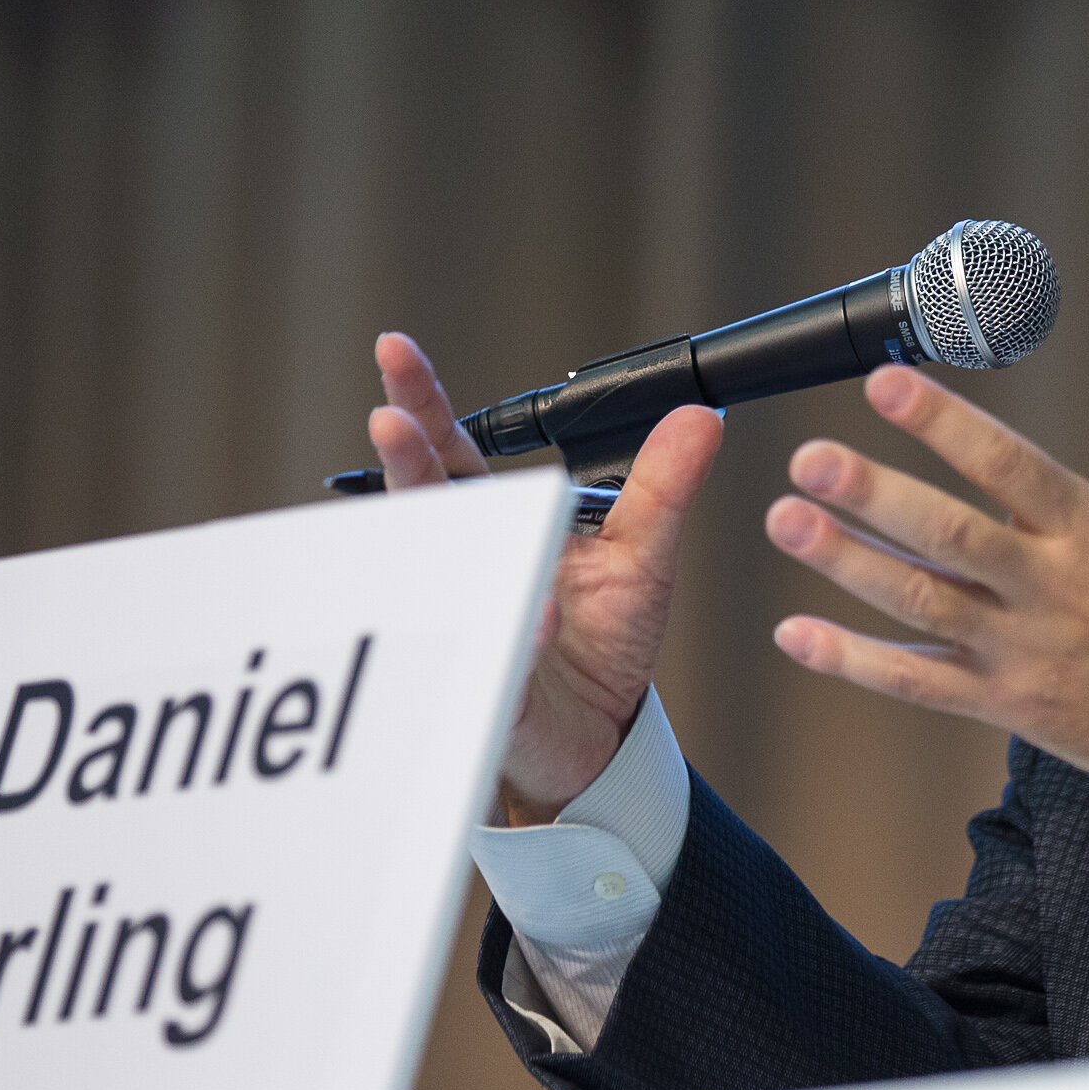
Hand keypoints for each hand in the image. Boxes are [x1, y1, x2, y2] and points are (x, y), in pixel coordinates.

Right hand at [369, 333, 722, 825]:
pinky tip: (532, 616)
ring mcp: (470, 622)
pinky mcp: (494, 686)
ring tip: (426, 482)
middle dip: (403, 457)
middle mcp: (467, 565)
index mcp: (499, 523)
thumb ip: (665, 485)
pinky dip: (513, 636)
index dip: (423, 403)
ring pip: (433, 575)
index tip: (395, 351)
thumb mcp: (646, 554)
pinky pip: (496, 660)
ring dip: (428, 532)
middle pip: (420, 499)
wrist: (602, 738)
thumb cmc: (604, 641)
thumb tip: (699, 417)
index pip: (452, 452)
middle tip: (389, 420)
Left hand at [762, 332, 1088, 803]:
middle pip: (949, 537)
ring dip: (847, 564)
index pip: (1010, 467)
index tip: (886, 384)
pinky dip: (853, 662)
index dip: (945, 425)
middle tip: (807, 458)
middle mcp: (1051, 590)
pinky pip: (917, 683)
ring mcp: (1022, 652)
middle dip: (873, 496)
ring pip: (920, 605)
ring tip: (786, 522)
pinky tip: (794, 634)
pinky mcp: (1005, 704)